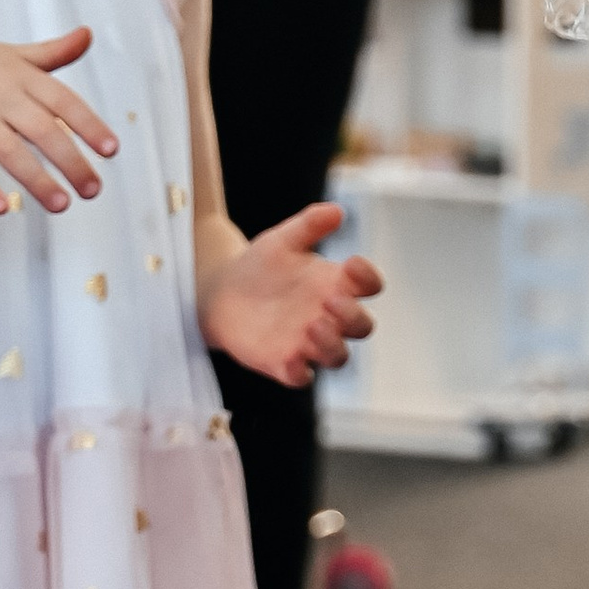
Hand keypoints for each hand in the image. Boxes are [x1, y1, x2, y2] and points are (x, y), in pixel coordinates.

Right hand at [0, 27, 115, 213]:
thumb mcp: (10, 55)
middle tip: (94, 191)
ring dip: (37, 181)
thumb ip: (52, 53)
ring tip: (62, 205)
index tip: (112, 150)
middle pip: (42, 131)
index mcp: (20, 75)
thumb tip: (89, 34)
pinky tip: (3, 209)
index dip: (88, 124)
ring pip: (8, 152)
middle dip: (71, 162)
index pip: (63, 100)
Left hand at [198, 201, 380, 385]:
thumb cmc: (260, 264)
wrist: (220, 291)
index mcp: (335, 284)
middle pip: (361, 326)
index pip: (369, 286)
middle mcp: (328, 316)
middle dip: (353, 317)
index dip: (368, 278)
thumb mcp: (282, 239)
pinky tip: (290, 359)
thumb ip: (309, 225)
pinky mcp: (282, 362)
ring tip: (313, 326)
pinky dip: (300, 372)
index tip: (351, 264)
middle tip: (330, 300)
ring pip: (338, 356)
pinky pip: (301, 376)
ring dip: (332, 345)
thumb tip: (336, 211)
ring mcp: (307, 342)